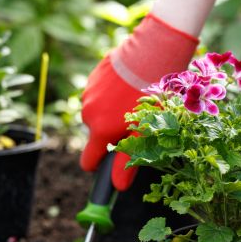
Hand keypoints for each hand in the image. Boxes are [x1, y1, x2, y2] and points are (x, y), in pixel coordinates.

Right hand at [80, 13, 197, 190]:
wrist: (151, 53)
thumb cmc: (152, 96)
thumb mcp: (145, 132)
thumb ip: (127, 161)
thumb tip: (118, 187)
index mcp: (101, 131)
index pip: (88, 162)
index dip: (97, 166)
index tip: (107, 163)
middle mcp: (89, 115)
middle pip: (96, 134)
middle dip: (111, 132)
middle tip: (136, 120)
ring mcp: (89, 95)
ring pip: (97, 113)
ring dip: (110, 111)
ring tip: (133, 98)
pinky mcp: (93, 78)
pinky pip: (98, 94)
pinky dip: (110, 94)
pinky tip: (127, 84)